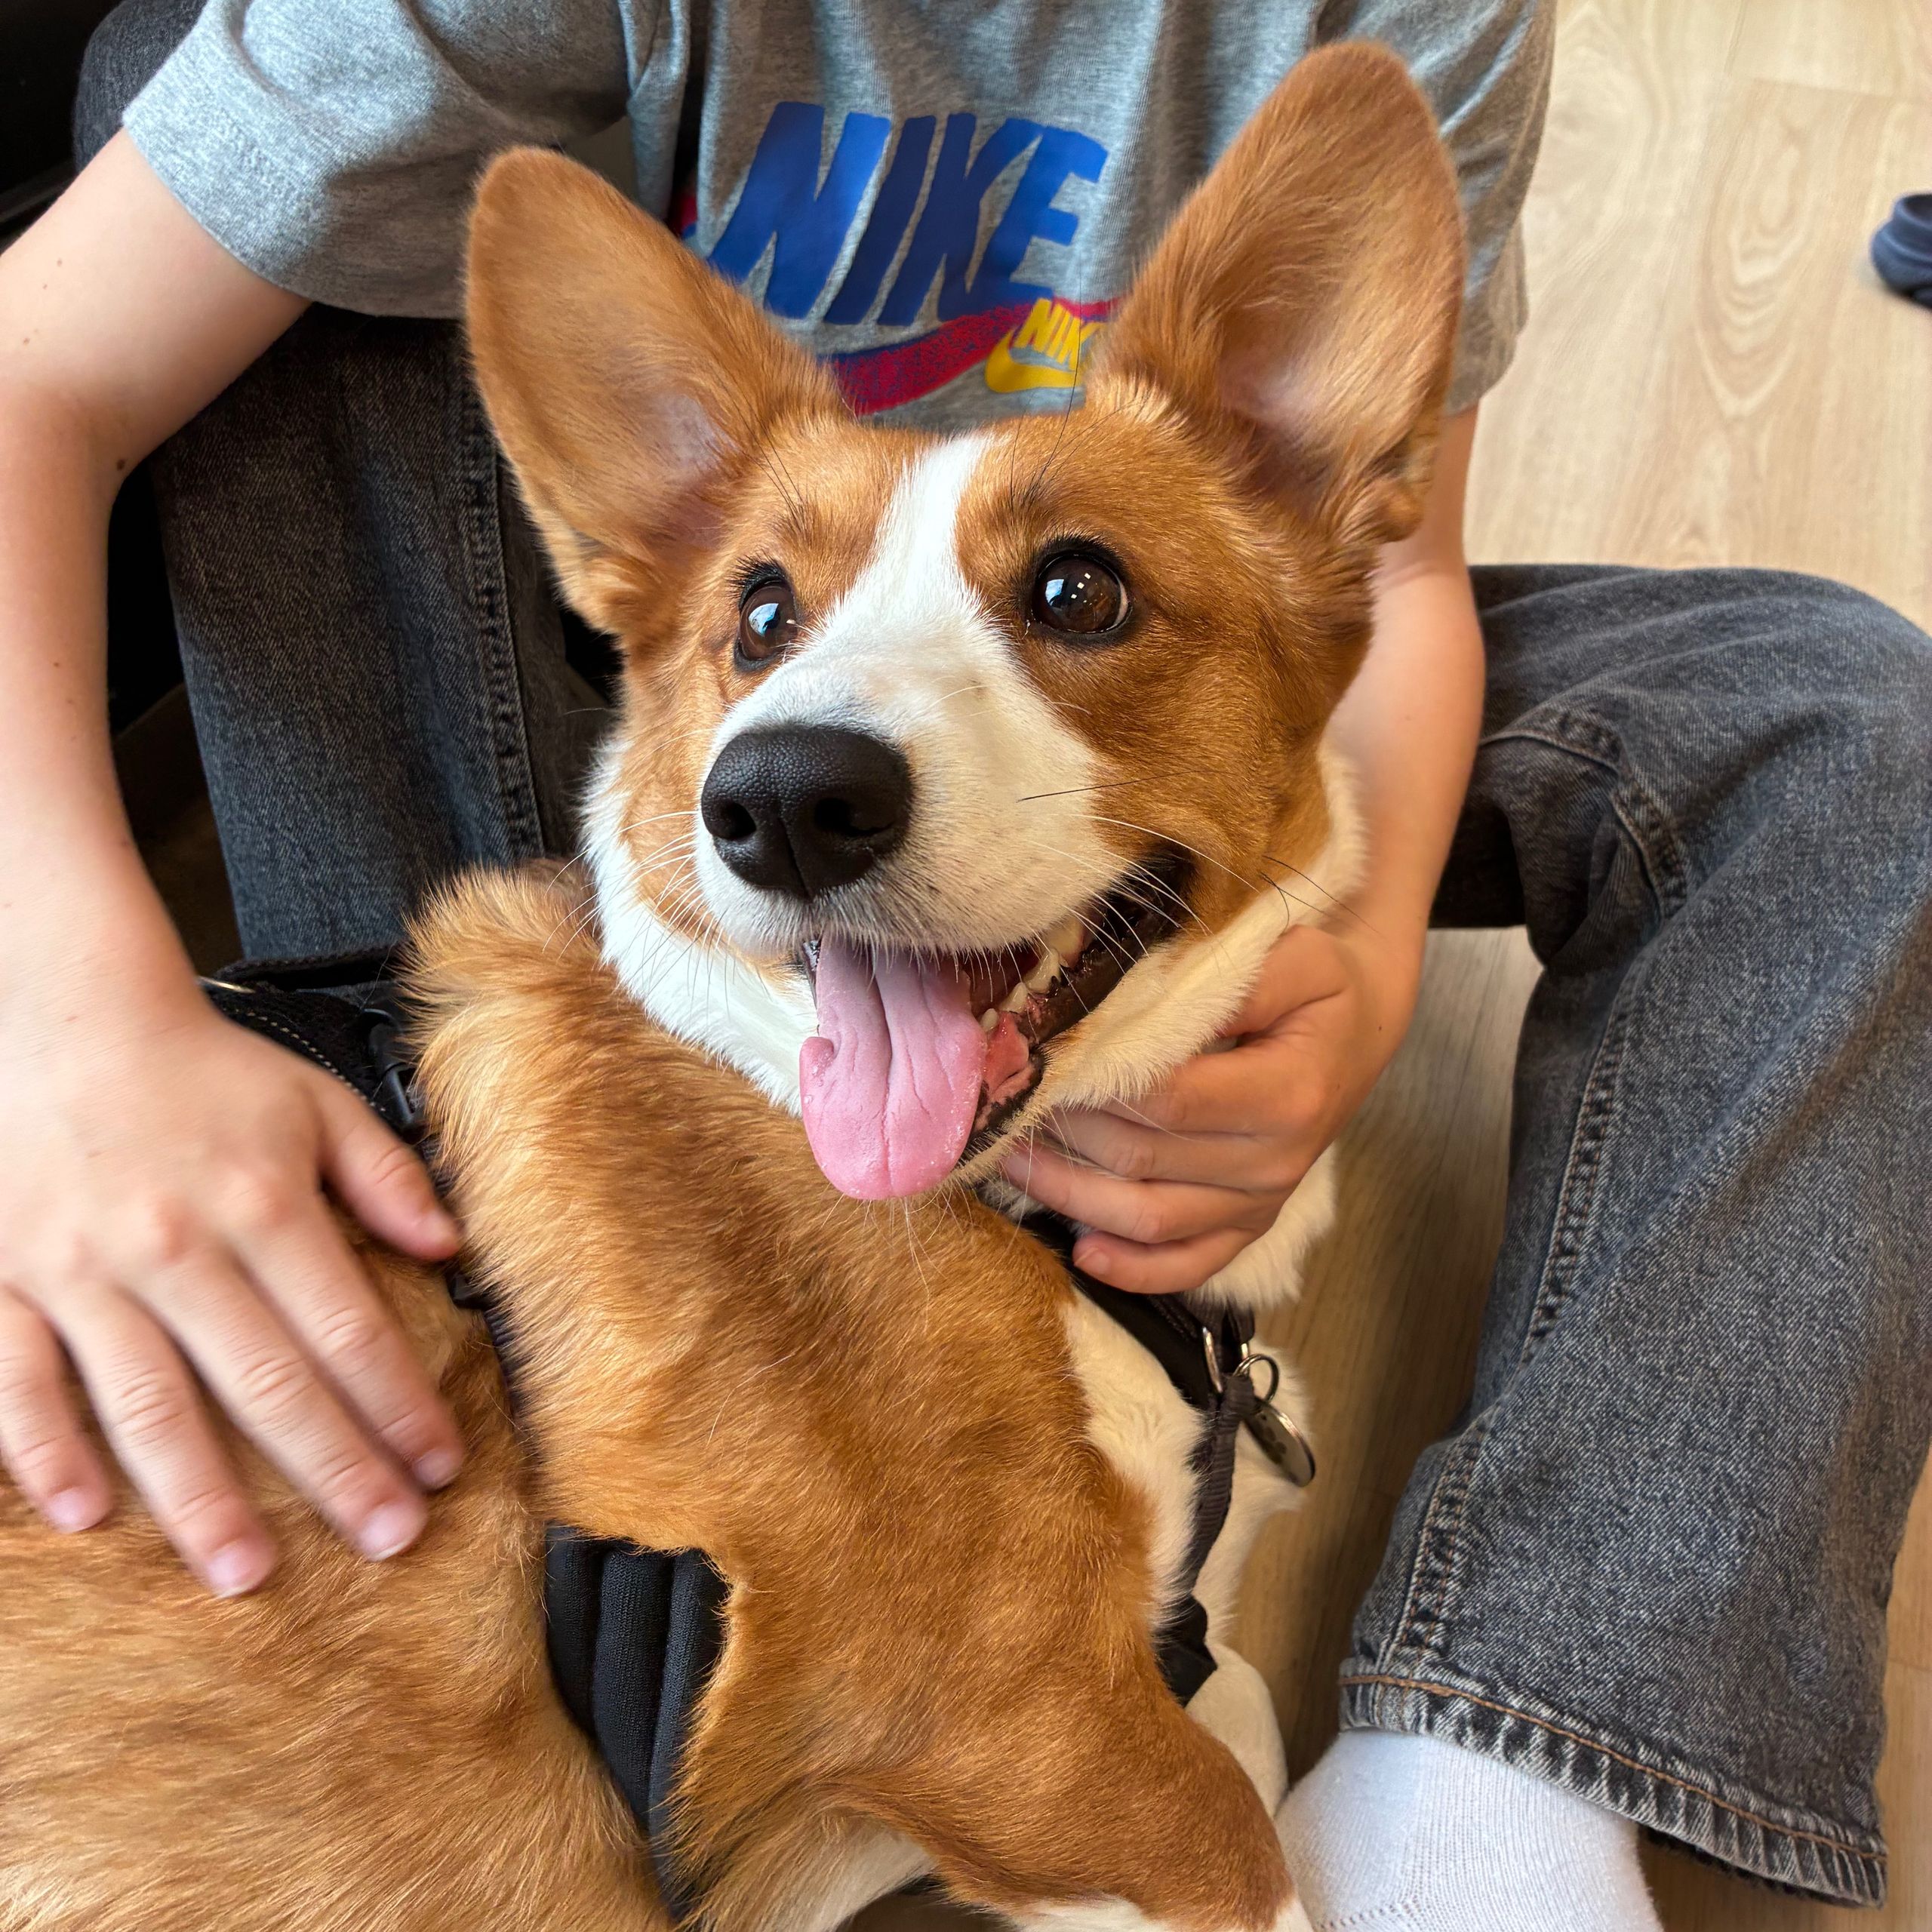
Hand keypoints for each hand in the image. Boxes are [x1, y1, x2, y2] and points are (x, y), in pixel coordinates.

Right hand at [0, 978, 463, 1593]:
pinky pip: (20, 1382)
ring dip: (203, 1497)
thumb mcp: (314, 1102)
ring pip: (150, 1404)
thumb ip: (385, 1176)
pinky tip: (89, 1515)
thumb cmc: (199, 1071)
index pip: (349, 1328)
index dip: (401, 1404)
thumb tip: (449, 1248)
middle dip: (335, 1470)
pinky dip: (47, 1452)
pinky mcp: (5, 1282)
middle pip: (268, 1382)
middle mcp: (178, 1246)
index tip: (441, 1466)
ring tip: (250, 1572)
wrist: (64, 1022)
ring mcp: (84, 1271)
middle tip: (387, 1539)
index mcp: (263, 1203)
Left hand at [1000, 920, 1420, 1292]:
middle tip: (1007, 1099)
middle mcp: (1275, 1161)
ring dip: (1069, 1195)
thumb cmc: (1319, 987)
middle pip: (1143, 1159)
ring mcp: (1261, 1202)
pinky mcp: (1248, 1226)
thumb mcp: (1295, 959)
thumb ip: (1231, 978)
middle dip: (1065, 1131)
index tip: (1041, 1057)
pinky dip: (1132, 1269)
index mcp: (1288, 1093)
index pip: (1168, 1099)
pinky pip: (1187, 1266)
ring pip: (1148, 1219)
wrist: (1358, 1033)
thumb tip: (1150, 1001)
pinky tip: (1081, 1250)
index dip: (1096, 1085)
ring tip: (1011, 1157)